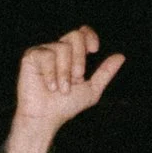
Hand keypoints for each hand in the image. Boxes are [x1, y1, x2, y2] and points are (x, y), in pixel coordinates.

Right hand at [2, 27, 125, 152]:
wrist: (45, 119)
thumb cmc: (65, 107)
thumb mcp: (91, 90)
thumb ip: (105, 73)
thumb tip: (121, 56)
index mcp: (71, 55)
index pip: (82, 33)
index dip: (89, 36)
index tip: (95, 50)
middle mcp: (57, 50)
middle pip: (75, 36)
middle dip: (80, 58)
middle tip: (77, 78)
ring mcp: (43, 52)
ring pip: (62, 47)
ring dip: (65, 71)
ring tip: (61, 89)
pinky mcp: (30, 58)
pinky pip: (46, 55)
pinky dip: (51, 73)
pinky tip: (50, 86)